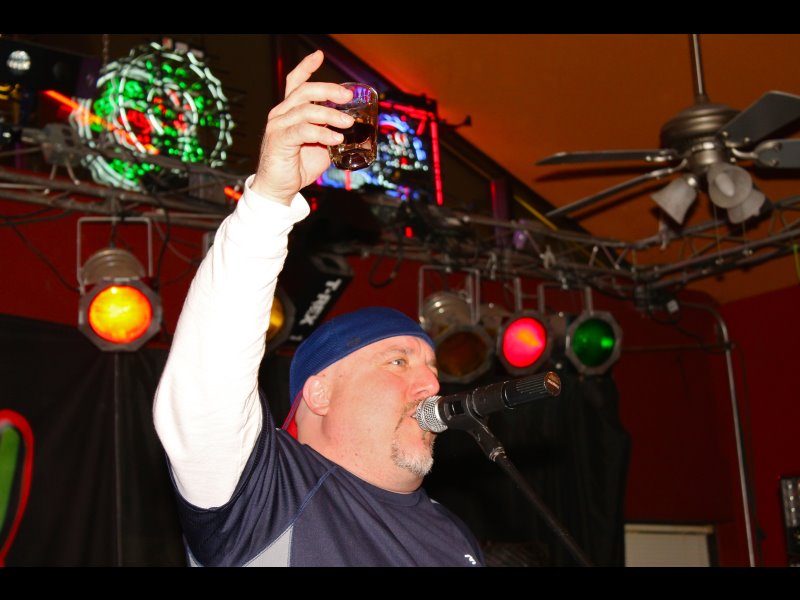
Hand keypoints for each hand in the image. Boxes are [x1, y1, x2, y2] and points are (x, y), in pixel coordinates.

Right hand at [252, 50, 354, 204]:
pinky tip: (336, 139)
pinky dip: (322, 133)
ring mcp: (278, 126)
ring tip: (348, 123)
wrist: (278, 189)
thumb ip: (330, 132)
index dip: (307, 67)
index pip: (295, 82)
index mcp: (290, 111)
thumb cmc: (297, 166)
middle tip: (348, 97)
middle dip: (329, 90)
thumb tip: (352, 128)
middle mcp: (281, 114)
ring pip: (307, 110)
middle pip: (304, 91)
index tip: (320, 55)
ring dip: (331, 115)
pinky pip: (304, 131)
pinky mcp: (279, 140)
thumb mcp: (320, 146)